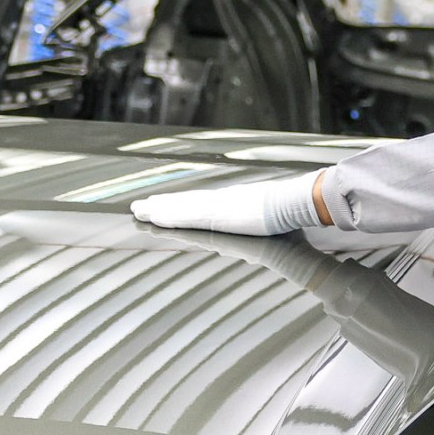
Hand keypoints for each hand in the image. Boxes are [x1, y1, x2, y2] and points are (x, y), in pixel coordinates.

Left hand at [131, 172, 325, 234]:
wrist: (295, 202)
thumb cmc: (289, 212)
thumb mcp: (271, 221)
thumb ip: (262, 225)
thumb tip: (266, 232)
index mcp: (232, 203)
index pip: (199, 204)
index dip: (179, 204)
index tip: (162, 204)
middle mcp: (220, 201)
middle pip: (184, 203)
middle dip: (161, 205)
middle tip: (139, 207)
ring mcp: (218, 207)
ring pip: (180, 208)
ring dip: (158, 210)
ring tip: (138, 211)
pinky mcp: (218, 216)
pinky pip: (187, 217)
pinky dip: (169, 215)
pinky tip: (154, 216)